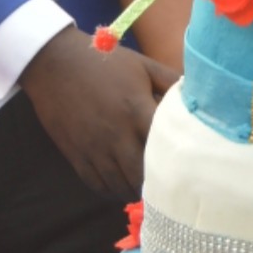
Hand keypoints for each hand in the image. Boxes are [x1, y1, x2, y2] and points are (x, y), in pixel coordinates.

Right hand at [20, 26, 177, 196]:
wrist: (54, 62)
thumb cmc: (103, 62)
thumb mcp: (142, 65)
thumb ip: (172, 82)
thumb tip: (198, 96)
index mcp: (137, 110)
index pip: (164, 148)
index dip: (177, 161)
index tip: (187, 167)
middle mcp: (116, 134)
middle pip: (142, 176)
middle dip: (157, 183)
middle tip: (167, 182)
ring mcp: (94, 148)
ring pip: (120, 186)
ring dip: (135, 190)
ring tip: (145, 186)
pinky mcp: (76, 155)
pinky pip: (97, 185)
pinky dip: (112, 190)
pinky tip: (121, 184)